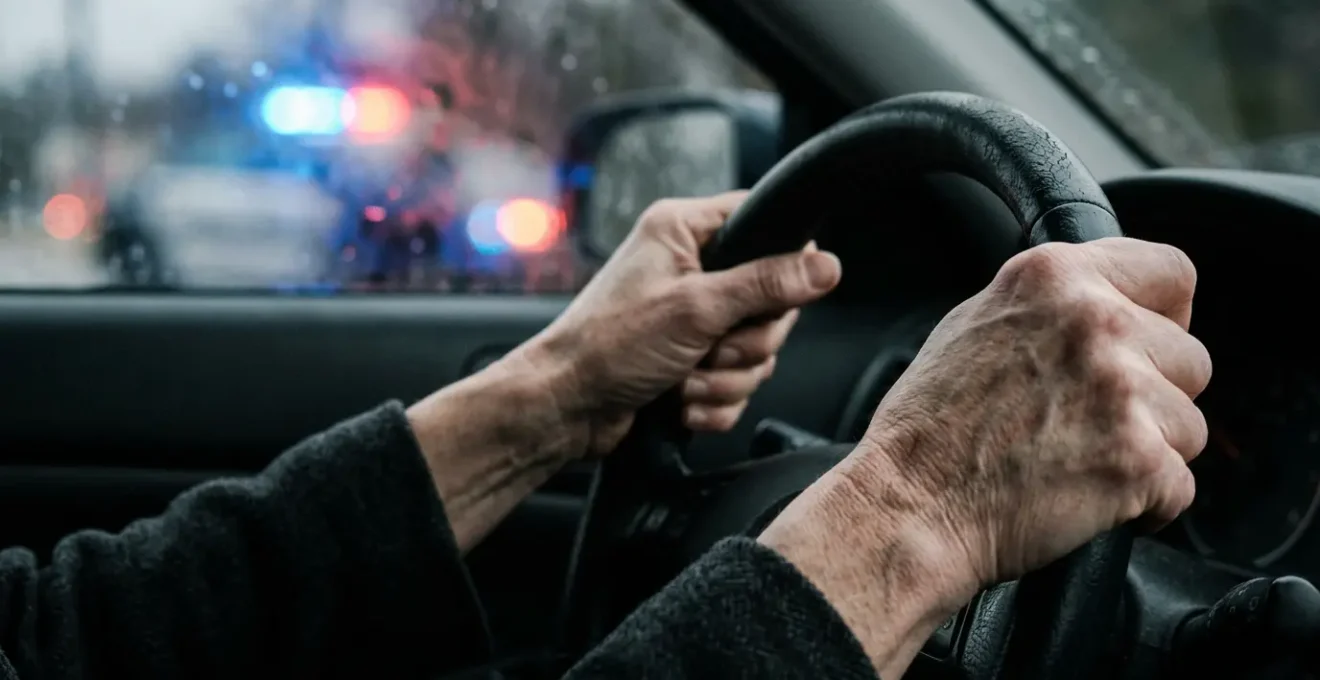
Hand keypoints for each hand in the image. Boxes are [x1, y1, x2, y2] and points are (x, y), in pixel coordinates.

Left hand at [529, 192, 842, 454]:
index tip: (774, 294)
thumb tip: (826, 266)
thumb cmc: (607, 345)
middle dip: (747, 341)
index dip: (782, 259)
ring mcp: (691, 317)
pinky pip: (735, 382)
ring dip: (726, 376)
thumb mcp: (696, 308)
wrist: (564, 408)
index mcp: (683, 230)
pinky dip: (713, 400)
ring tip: (686, 380)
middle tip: (711, 347)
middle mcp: (689, 267)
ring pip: (755, 349)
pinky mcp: (691, 360)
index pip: (762, 220)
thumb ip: (767, 285)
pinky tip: (681, 403)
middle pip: (771, 298)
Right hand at [759, 237, 1210, 676]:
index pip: (1172, 272)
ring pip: (1190, 425)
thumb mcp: (976, 322)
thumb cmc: (929, 428)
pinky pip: (1180, 485)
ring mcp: (1121, 388)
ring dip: (1149, 450)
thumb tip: (1107, 304)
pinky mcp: (1138, 457)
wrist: (908, 506)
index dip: (1164, 317)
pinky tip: (1087, 496)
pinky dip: (1145, 503)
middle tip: (1088, 422)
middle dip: (1154, 395)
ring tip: (1078, 461)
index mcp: (1054, 275)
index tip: (1143, 348)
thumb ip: (1051, 304)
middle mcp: (1095, 319)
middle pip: (1190, 357)